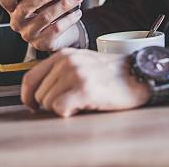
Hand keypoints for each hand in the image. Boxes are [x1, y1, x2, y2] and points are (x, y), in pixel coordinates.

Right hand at [0, 0, 83, 50]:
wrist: (60, 32)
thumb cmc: (49, 8)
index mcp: (12, 7)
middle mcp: (17, 22)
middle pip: (26, 8)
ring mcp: (28, 34)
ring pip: (45, 17)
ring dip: (63, 5)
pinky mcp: (42, 44)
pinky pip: (56, 29)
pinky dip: (69, 19)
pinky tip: (77, 12)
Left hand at [21, 48, 150, 117]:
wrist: (140, 74)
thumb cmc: (113, 74)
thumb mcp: (82, 63)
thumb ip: (60, 72)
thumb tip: (38, 94)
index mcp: (63, 55)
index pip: (30, 78)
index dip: (28, 97)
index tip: (33, 106)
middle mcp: (66, 62)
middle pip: (38, 94)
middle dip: (50, 105)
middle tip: (70, 104)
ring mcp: (75, 74)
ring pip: (48, 103)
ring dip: (62, 108)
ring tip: (81, 101)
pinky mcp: (84, 89)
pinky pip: (60, 109)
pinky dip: (68, 112)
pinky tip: (83, 106)